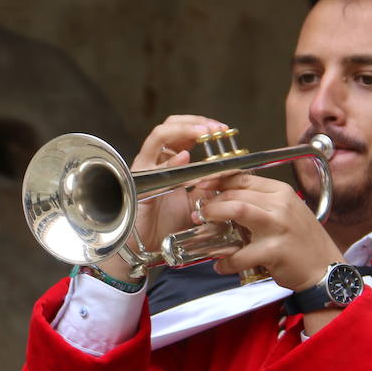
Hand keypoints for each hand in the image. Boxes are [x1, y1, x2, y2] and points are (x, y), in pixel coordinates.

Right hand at [98, 115, 229, 281]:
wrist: (145, 248)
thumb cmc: (165, 226)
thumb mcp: (196, 204)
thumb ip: (209, 187)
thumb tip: (231, 174)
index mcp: (168, 163)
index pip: (183, 133)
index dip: (202, 126)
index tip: (223, 130)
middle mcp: (155, 161)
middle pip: (170, 125)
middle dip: (194, 122)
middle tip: (216, 129)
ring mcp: (146, 170)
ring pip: (159, 135)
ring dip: (184, 130)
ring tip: (204, 133)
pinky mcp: (140, 184)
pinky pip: (154, 166)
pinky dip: (171, 160)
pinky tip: (186, 158)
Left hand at [198, 172, 343, 291]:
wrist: (324, 268)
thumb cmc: (303, 241)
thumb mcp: (287, 212)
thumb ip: (262, 203)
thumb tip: (228, 198)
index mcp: (281, 192)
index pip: (243, 178)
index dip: (218, 180)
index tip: (202, 185)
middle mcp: (280, 205)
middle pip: (237, 193)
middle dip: (212, 202)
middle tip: (201, 212)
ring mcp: (278, 227)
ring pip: (237, 210)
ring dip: (215, 216)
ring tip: (204, 226)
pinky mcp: (274, 250)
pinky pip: (241, 254)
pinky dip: (226, 261)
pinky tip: (221, 264)